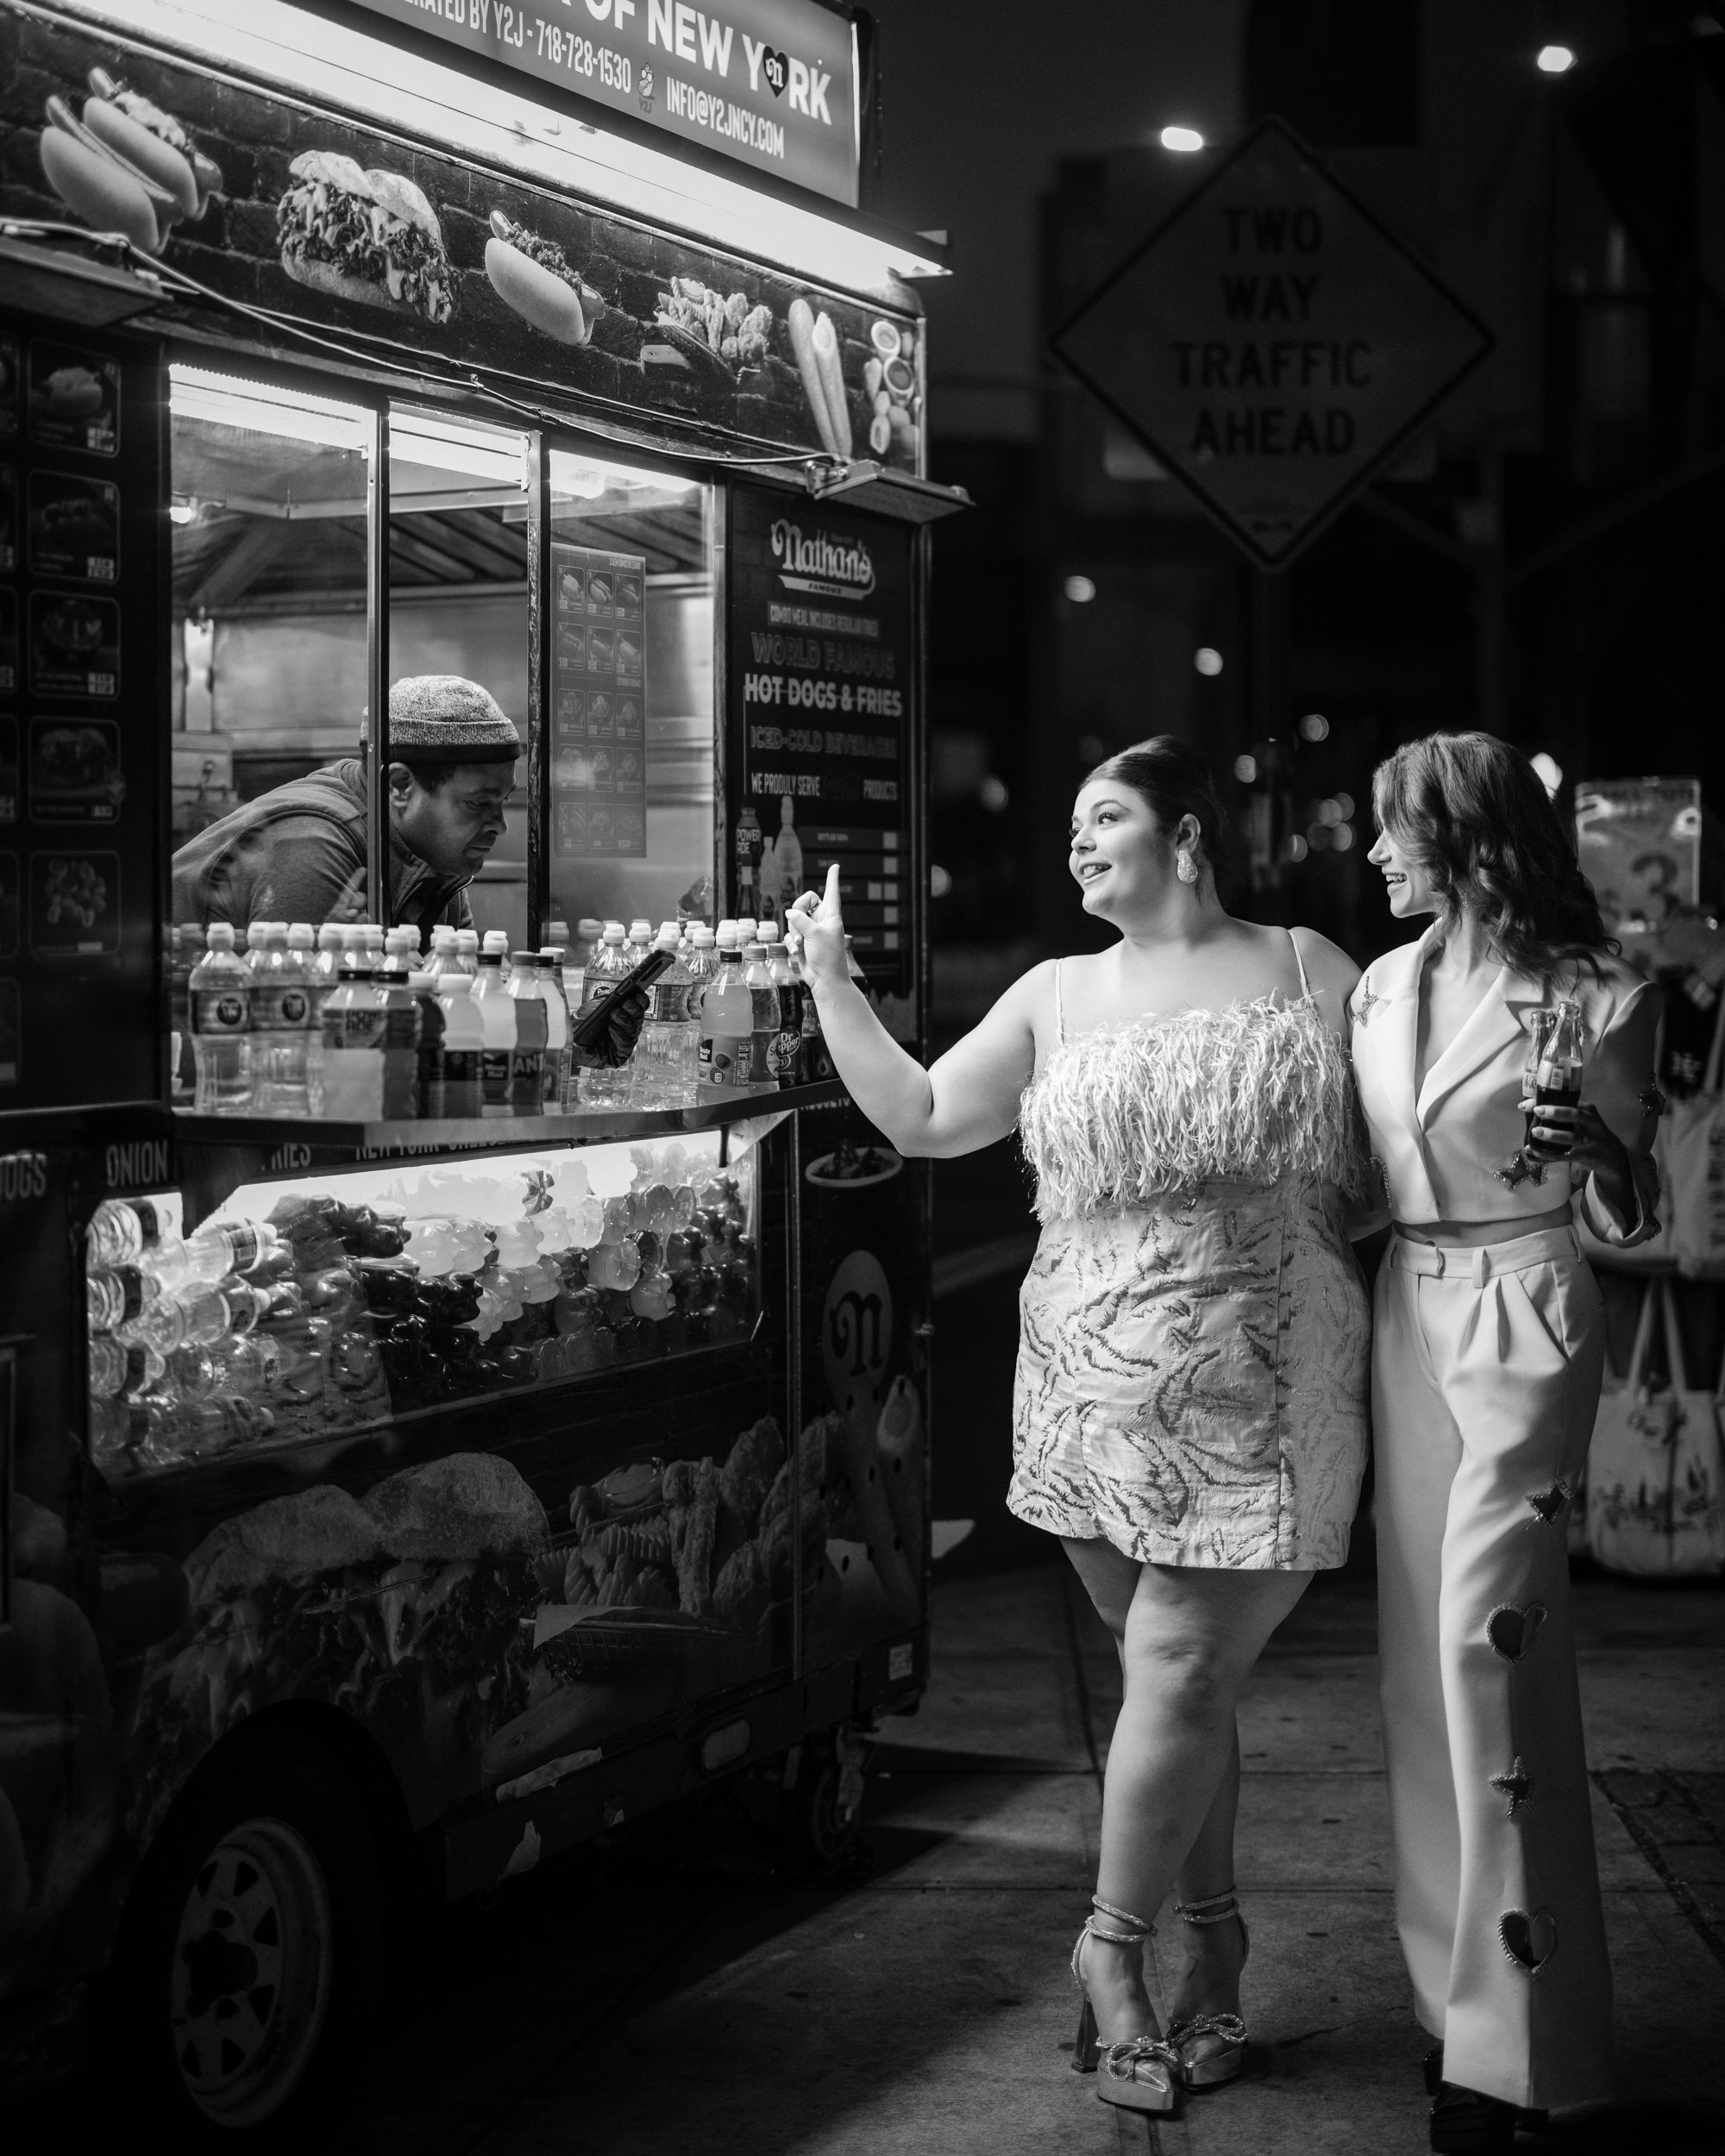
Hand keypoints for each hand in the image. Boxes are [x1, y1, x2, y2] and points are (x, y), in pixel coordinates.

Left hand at [571, 987, 648, 1068]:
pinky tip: (611, 1027)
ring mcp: (625, 1042)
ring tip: (613, 1013)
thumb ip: (613, 996)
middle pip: (639, 1018)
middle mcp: (628, 1029)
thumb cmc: (584, 1021)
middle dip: (633, 1009)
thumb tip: (626, 991)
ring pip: (633, 1030)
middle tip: (624, 1002)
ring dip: (624, 1020)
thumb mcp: (599, 1003)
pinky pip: (625, 1044)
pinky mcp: (619, 1055)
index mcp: (627, 1015)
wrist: (569, 1036)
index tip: (637, 993)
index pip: (641, 1007)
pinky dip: (619, 1034)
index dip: (641, 1000)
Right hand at [784, 862, 847, 992]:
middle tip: (802, 926)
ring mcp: (811, 931)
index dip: (832, 878)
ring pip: (794, 920)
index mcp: (831, 915)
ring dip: (794, 933)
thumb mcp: (815, 934)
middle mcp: (821, 920)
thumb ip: (801, 920)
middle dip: (798, 913)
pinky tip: (797, 951)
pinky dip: (791, 942)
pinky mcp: (802, 941)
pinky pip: (790, 934)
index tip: (835, 866)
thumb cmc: (828, 957)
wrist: (825, 980)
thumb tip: (789, 913)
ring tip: (801, 944)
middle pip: (804, 902)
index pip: (831, 891)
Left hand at [1518, 1097, 1632, 1202]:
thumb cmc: (1590, 1134)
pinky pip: (1565, 1155)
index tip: (1526, 1104)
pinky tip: (1534, 1152)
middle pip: (1574, 1114)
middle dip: (1554, 1112)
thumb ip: (1565, 1115)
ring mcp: (1591, 1140)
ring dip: (1551, 1134)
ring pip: (1570, 1136)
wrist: (1612, 1156)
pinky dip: (1548, 1154)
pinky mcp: (1587, 1155)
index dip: (1545, 1101)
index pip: (1567, 1101)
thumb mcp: (1583, 1121)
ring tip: (1535, 1132)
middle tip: (1536, 1112)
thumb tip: (1531, 1109)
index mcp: (1587, 1110)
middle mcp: (1591, 1123)